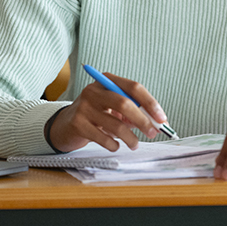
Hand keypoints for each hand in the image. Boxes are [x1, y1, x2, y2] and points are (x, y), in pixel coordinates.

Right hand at [48, 72, 167, 153]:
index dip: (150, 103)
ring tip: (134, 144)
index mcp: (106, 80)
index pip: (133, 87)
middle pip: (125, 103)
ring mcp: (84, 106)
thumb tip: (155, 122)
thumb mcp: (113, 108)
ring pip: (116, 124)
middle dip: (143, 121)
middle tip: (153, 133)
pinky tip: (115, 145)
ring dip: (131, 138)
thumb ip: (132, 111)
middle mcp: (94, 90)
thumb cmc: (96, 115)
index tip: (162, 118)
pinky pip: (104, 138)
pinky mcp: (77, 123)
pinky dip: (114, 144)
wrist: (65, 125)